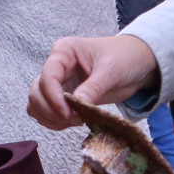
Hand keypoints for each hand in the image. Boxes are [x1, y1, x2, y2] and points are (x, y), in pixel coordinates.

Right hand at [27, 34, 158, 128]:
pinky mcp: (63, 96)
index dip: (53, 97)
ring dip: (51, 117)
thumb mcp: (111, 70)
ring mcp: (58, 82)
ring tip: (76, 121)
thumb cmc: (125, 57)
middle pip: (37, 92)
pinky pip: (47, 112)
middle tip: (75, 120)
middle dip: (52, 110)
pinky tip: (73, 122)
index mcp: (63, 52)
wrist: (137, 63)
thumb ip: (93, 88)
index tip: (68, 114)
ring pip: (37, 103)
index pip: (47, 76)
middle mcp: (56, 66)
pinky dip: (54, 121)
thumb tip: (76, 107)